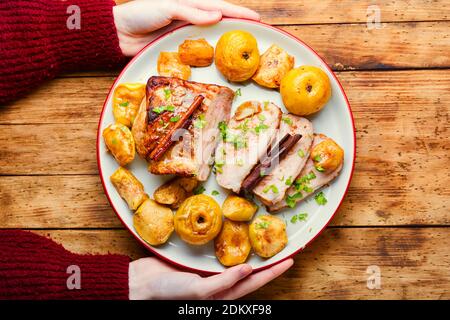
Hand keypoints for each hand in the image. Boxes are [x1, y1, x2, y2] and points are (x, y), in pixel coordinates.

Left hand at [113, 0, 260, 55]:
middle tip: (256, 34)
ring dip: (227, 42)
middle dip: (238, 27)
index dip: (238, 12)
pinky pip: (198, 52)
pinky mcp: (178, 48)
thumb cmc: (141, 14)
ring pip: (211, 38)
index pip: (220, 7)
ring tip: (243, 49)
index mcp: (189, 3)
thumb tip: (218, 16)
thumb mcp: (167, 7)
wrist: (120, 33)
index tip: (256, 18)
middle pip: (219, 22)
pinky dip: (210, 55)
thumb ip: (191, 12)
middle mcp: (190, 18)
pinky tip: (220, 60)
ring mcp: (185, 34)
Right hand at [128, 257, 292, 299]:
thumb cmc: (169, 292)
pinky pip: (220, 255)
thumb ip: (224, 282)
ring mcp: (209, 273)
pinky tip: (235, 238)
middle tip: (283, 250)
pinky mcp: (199, 263)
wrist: (142, 283)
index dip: (272, 272)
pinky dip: (231, 247)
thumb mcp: (199, 290)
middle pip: (250, 274)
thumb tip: (249, 270)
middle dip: (267, 264)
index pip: (254, 283)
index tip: (289, 261)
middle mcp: (219, 285)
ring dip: (251, 253)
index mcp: (222, 295)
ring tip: (264, 243)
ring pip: (237, 263)